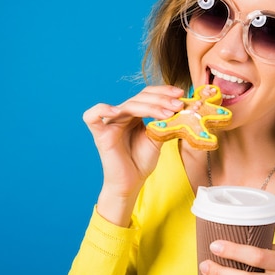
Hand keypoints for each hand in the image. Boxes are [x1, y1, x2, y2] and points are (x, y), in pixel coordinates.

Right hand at [82, 85, 183, 225]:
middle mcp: (122, 115)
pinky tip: (117, 111)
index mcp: (134, 114)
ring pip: (128, 105)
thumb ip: (165, 122)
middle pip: (140, 97)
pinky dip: (102, 110)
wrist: (131, 182)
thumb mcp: (158, 138)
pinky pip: (92, 117)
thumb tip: (182, 107)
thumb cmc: (142, 161)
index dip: (163, 91)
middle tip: (179, 105)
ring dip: (151, 106)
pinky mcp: (100, 134)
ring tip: (168, 113)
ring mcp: (110, 123)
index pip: (147, 94)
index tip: (181, 94)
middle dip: (162, 100)